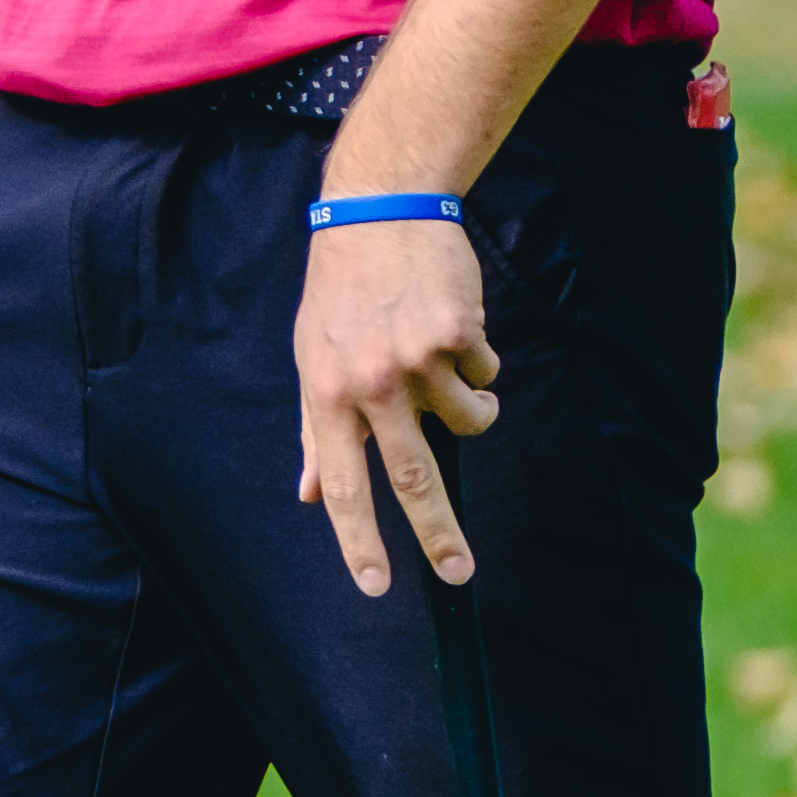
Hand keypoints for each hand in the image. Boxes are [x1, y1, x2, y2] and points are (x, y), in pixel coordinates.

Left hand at [293, 213, 497, 596]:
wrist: (378, 212)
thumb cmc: (340, 294)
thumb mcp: (312, 358)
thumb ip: (317, 432)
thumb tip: (309, 495)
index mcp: (327, 396)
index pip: (341, 484)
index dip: (358, 539)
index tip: (376, 585)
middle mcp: (370, 383)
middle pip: (413, 477)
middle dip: (439, 535)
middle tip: (460, 573)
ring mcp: (417, 359)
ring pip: (470, 420)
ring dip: (474, 410)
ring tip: (447, 367)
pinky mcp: (458, 332)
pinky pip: (487, 373)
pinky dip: (479, 359)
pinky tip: (451, 322)